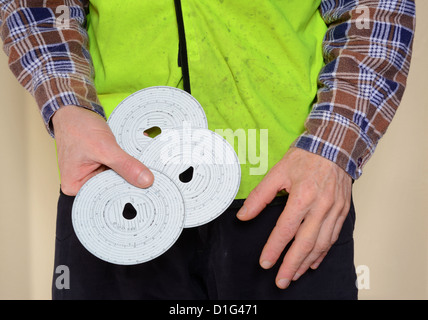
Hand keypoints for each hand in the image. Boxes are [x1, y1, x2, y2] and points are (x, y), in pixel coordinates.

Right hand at [52, 105, 153, 195]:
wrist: (74, 110)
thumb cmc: (78, 127)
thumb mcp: (104, 147)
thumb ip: (125, 165)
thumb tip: (145, 180)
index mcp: (75, 186)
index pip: (106, 197)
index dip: (127, 193)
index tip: (147, 191)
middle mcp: (82, 184)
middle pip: (113, 190)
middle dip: (129, 183)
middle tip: (150, 181)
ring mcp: (92, 175)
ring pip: (117, 180)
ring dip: (129, 173)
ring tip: (143, 170)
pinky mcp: (100, 167)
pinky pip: (117, 171)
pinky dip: (126, 166)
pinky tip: (136, 164)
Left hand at [236, 147, 351, 288]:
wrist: (335, 146)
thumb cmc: (306, 157)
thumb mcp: (278, 172)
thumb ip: (260, 196)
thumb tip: (243, 215)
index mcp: (302, 196)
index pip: (285, 230)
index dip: (274, 248)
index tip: (265, 263)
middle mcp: (320, 206)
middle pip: (305, 243)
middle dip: (291, 265)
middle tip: (280, 281)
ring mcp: (334, 210)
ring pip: (320, 244)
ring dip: (306, 263)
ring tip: (293, 275)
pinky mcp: (342, 211)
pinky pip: (332, 237)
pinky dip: (323, 253)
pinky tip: (313, 262)